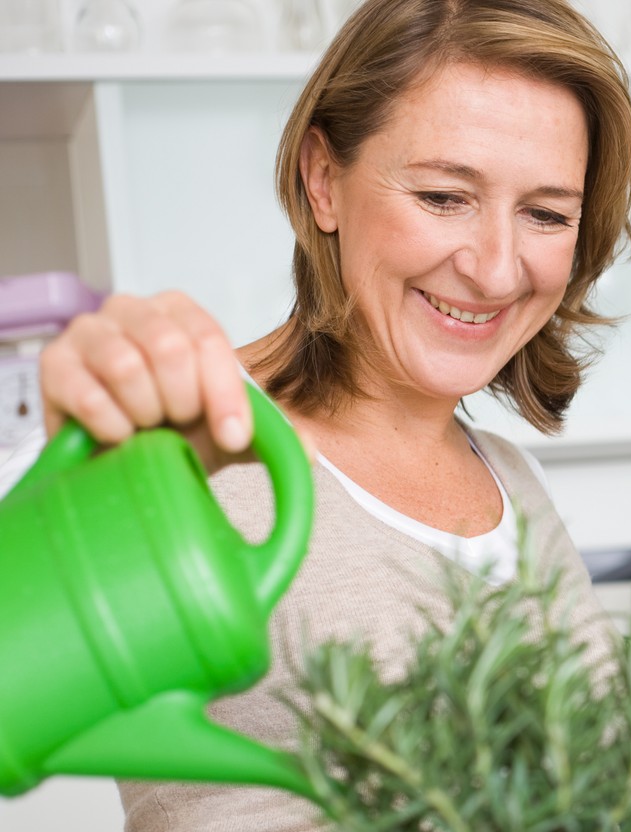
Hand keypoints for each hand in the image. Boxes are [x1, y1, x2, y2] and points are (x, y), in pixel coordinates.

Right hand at [37, 291, 254, 471]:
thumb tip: (309, 449)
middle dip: (183, 402)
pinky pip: (89, 396)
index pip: (210, 340)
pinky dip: (113, 427)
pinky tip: (118, 436)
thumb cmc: (175, 430)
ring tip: (146, 426)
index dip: (225, 395)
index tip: (234, 436)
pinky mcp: (53, 364)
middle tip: (178, 424)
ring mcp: (87, 332)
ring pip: (126, 367)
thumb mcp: (228, 429)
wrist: (123, 455)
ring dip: (146, 413)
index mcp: (179, 312)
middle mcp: (131, 309)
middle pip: (169, 347)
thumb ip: (272, 433)